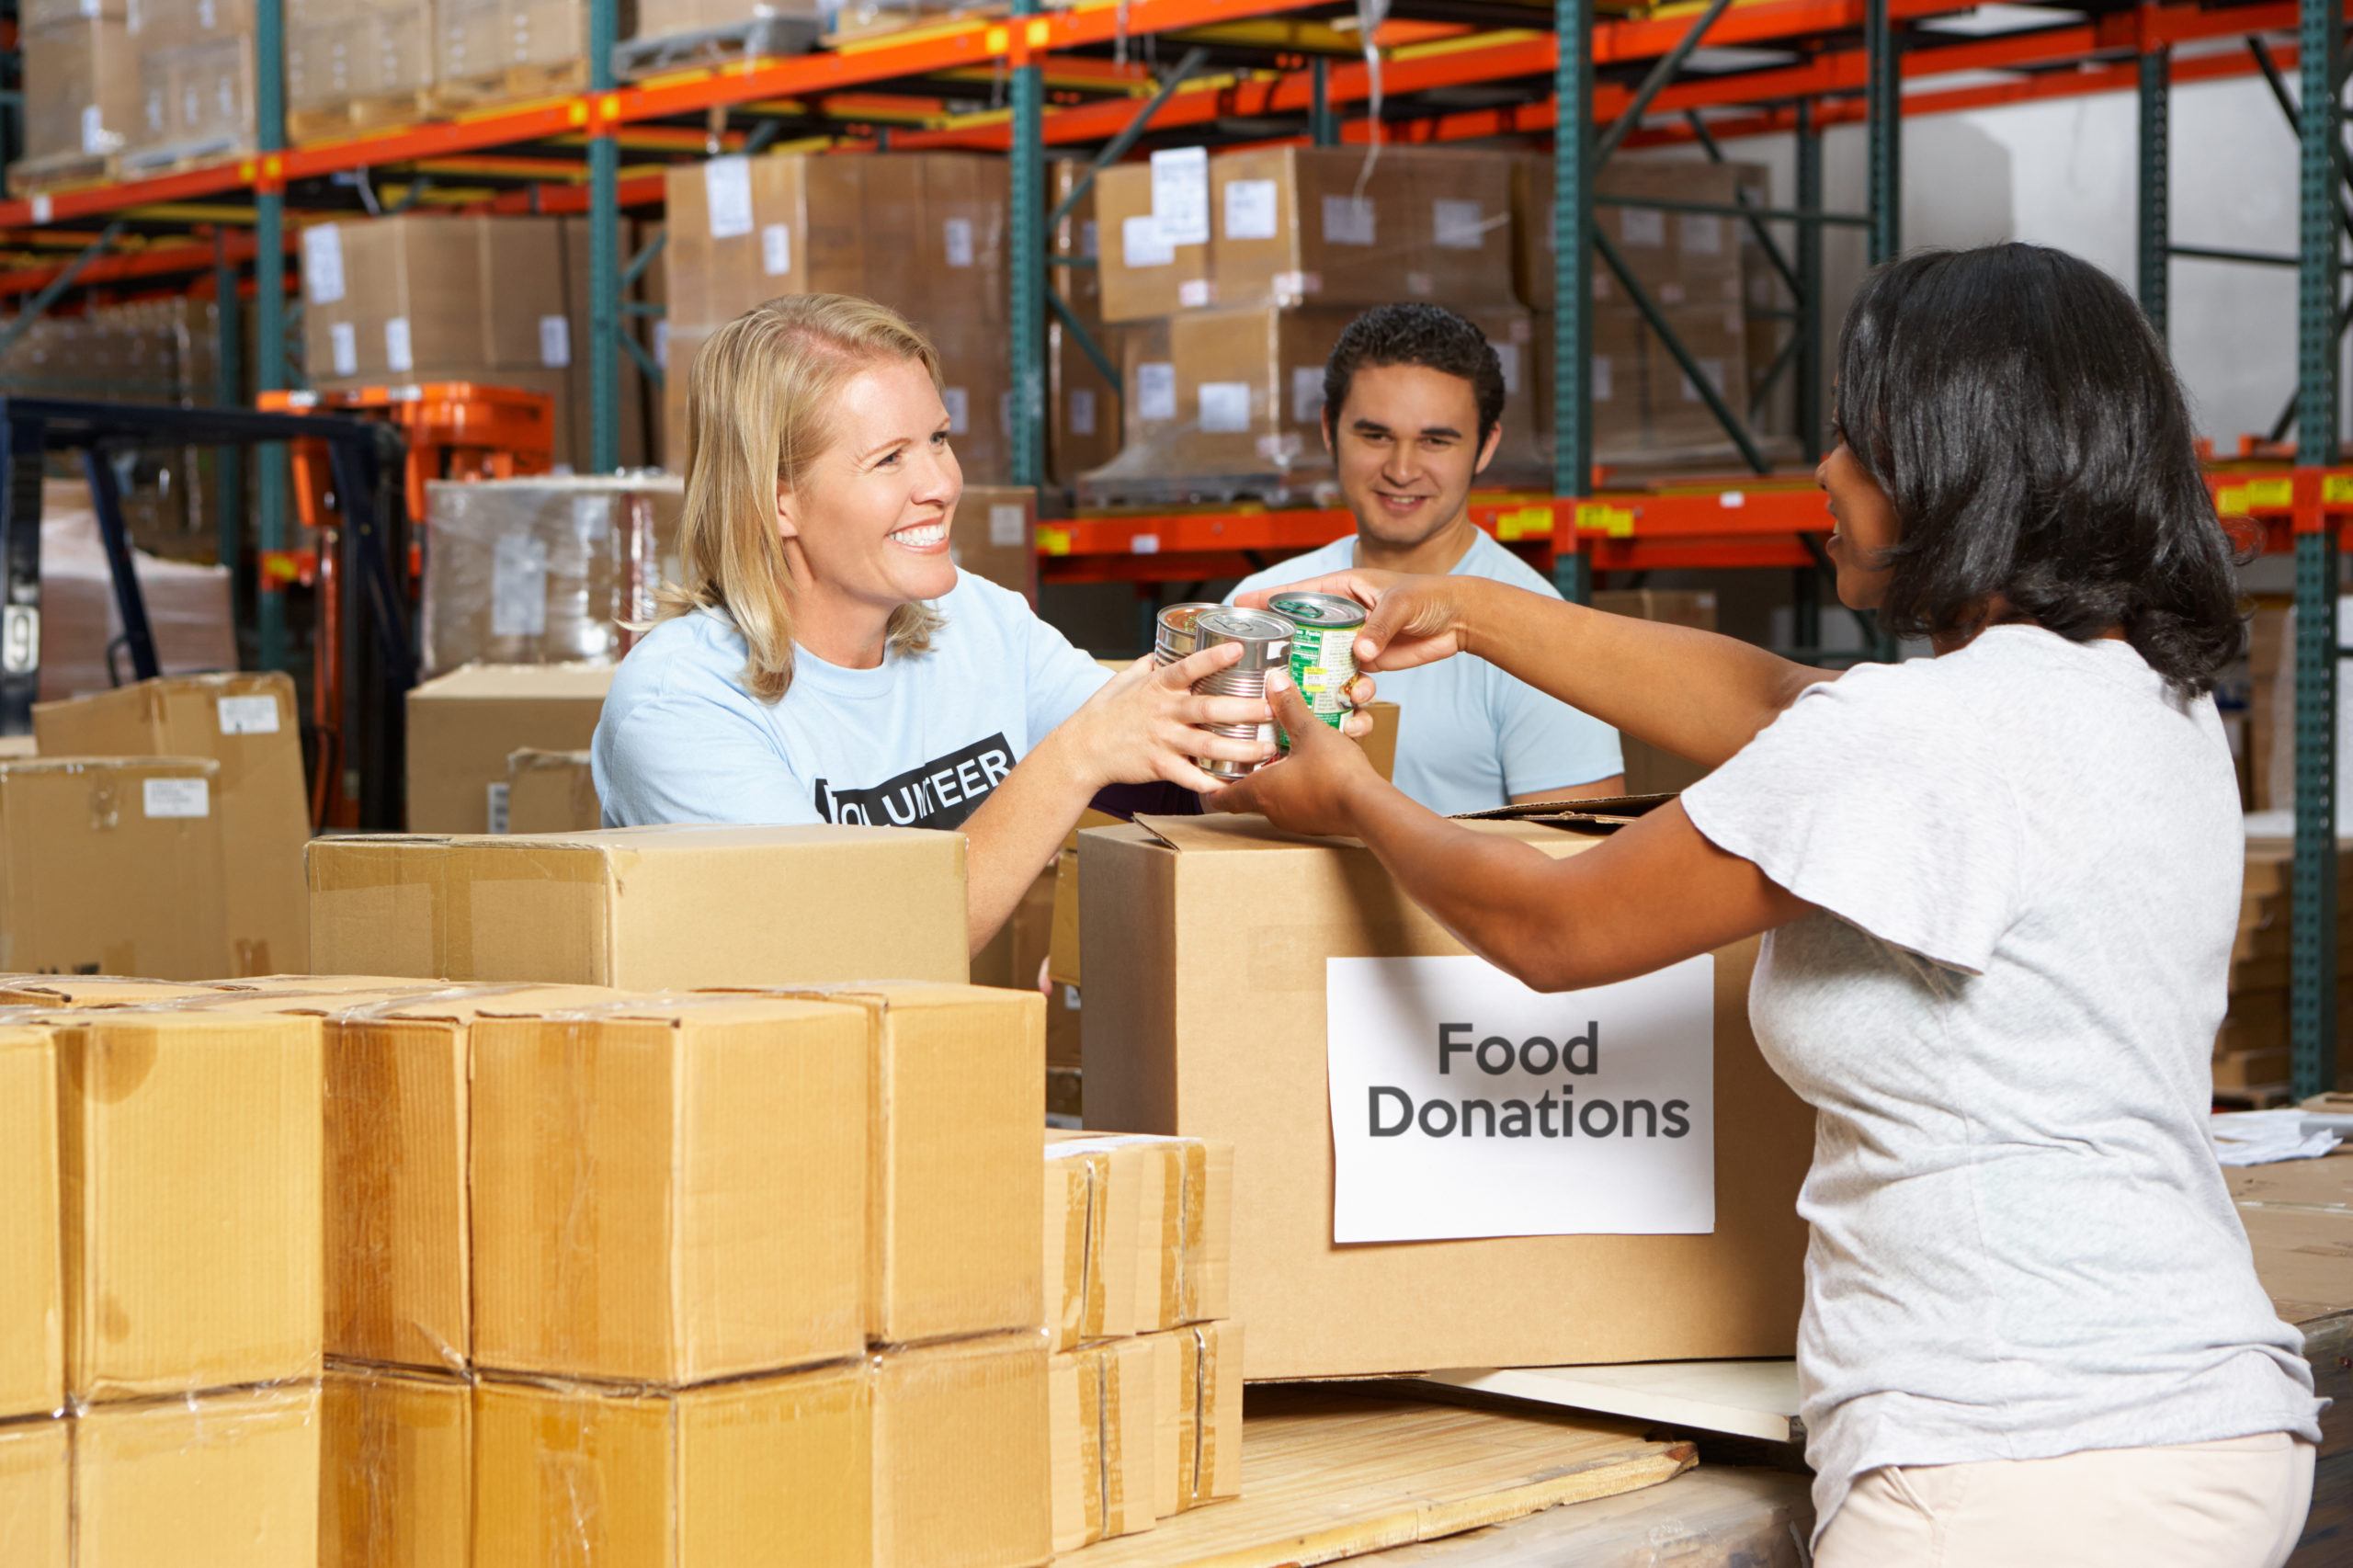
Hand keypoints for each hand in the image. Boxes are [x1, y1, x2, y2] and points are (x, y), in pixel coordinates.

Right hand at [1055, 644, 1274, 793]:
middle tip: (1272, 708)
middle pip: (1210, 708)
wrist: (1082, 749)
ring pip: (1208, 745)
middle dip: (1244, 708)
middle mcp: (1163, 712)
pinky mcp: (1159, 765)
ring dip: (1240, 748)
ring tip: (1267, 749)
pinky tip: (1234, 787)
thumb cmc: (1104, 712)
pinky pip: (1190, 777)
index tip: (1240, 649)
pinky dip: (1211, 783)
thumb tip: (1165, 650)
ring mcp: (1162, 740)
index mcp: (1157, 687)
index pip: (1188, 667)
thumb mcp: (1124, 680)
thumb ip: (1149, 666)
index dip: (1214, 658)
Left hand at [1209, 673, 1379, 837]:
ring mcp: (1296, 820)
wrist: (1369, 806)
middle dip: (1251, 775)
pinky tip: (1315, 769)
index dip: (1213, 787)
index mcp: (1261, 791)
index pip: (1222, 797)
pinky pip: (1303, 802)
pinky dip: (1304, 786)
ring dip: (1280, 779)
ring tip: (1285, 757)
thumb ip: (1290, 707)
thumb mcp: (1309, 731)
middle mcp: (1274, 810)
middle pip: (1251, 795)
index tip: (1210, 776)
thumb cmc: (1334, 771)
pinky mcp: (1318, 823)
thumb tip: (1274, 681)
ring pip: (1279, 797)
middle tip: (1250, 756)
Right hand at [1237, 569, 1481, 673]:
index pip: (1296, 593)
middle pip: (1300, 632)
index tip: (1238, 605)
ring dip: (1321, 681)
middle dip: (1287, 651)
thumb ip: (1378, 627)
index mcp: (1342, 588)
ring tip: (1330, 690)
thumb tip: (1360, 654)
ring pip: (1321, 663)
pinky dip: (1348, 695)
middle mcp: (1341, 615)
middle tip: (1270, 669)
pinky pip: (1346, 681)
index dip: (1266, 599)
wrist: (1460, 619)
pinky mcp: (1367, 663)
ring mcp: (1352, 640)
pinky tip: (1358, 701)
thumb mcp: (1401, 604)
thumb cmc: (1430, 595)